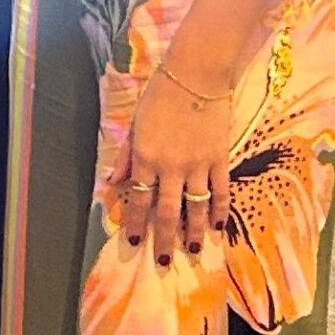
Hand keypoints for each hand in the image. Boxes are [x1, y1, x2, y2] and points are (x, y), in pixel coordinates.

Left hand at [109, 64, 235, 265]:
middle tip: (164, 260)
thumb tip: (113, 182)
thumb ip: (126, 155)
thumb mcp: (135, 123)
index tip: (134, 243)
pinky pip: (221, 191)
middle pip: (166, 211)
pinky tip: (218, 227)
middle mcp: (170, 166)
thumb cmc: (160, 95)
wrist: (196, 74)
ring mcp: (197, 164)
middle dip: (164, 239)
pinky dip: (219, 211)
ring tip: (193, 250)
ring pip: (195, 207)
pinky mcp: (219, 158)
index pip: (138, 199)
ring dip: (194, 232)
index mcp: (145, 157)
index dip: (136, 224)